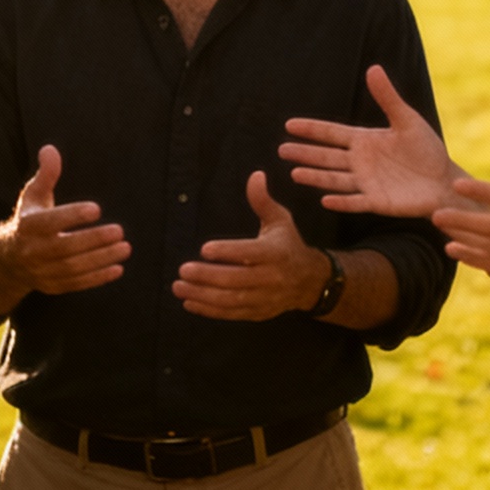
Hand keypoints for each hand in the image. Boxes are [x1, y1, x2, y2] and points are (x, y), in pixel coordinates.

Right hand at [0, 145, 129, 295]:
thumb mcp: (33, 196)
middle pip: (65, 247)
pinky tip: (118, 268)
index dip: (73, 215)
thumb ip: (46, 174)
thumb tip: (50, 149)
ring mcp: (42, 271)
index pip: (50, 221)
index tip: (97, 208)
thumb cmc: (29, 220)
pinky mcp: (52, 286)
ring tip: (125, 248)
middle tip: (120, 230)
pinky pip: (76, 284)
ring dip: (101, 259)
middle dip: (94, 240)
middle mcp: (32, 250)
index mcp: (27, 225)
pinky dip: (97, 278)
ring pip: (73, 268)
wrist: (8, 260)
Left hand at [173, 172, 328, 320]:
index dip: (227, 252)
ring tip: (179, 286)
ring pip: (231, 300)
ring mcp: (264, 298)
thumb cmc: (288, 245)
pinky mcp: (258, 312)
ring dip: (202, 295)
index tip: (204, 249)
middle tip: (182, 270)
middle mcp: (270, 278)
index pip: (249, 253)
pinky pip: (231, 314)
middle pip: (236, 280)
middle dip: (207, 276)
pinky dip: (209, 310)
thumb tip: (255, 175)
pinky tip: (189, 302)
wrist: (310, 281)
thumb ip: (263, 200)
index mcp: (275, 253)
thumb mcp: (280, 220)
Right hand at [279, 64, 458, 216]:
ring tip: (295, 173)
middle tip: (281, 150)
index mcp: (365, 140)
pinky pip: (356, 202)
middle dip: (304, 153)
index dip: (311, 129)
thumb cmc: (426, 149)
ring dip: (316, 177)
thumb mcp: (407, 120)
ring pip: (335, 179)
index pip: (332, 133)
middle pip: (326, 156)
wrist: (444, 181)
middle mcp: (360, 162)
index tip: (289, 125)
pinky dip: (342, 202)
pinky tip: (325, 200)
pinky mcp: (377, 202)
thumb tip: (373, 68)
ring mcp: (367, 183)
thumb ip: (388, 98)